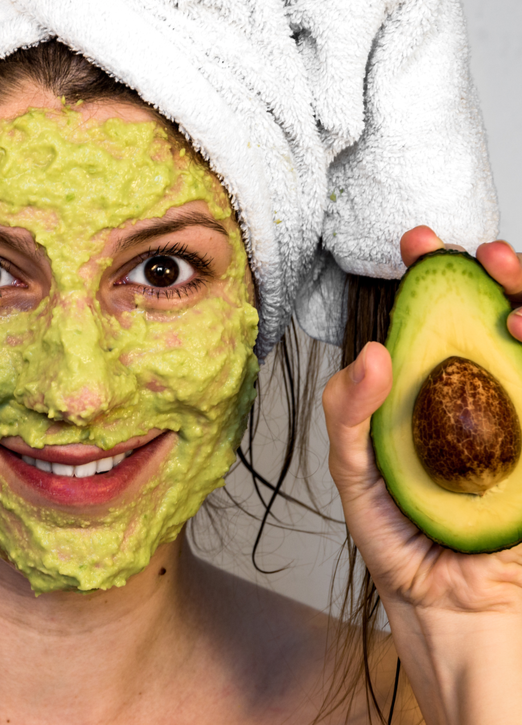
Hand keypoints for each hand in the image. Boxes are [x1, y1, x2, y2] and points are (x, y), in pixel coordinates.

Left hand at [322, 225, 521, 724]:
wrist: (445, 609)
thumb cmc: (401, 538)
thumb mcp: (355, 472)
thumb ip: (350, 414)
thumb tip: (371, 354)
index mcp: (438, 389)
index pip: (446, 316)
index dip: (439, 273)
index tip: (418, 246)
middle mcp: (489, 393)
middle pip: (504, 315)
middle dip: (499, 274)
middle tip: (478, 254)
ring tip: (511, 306)